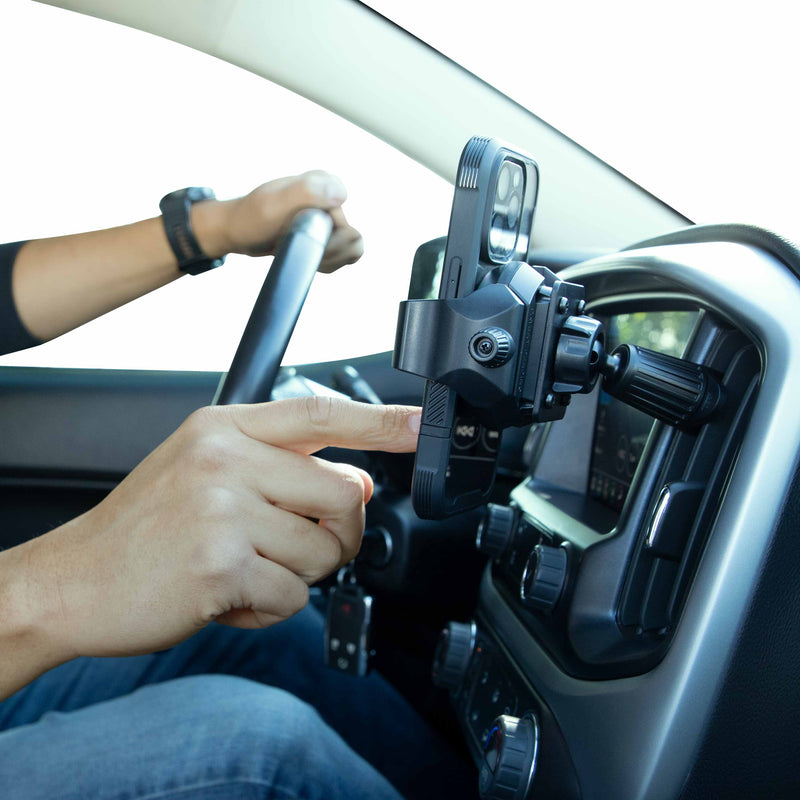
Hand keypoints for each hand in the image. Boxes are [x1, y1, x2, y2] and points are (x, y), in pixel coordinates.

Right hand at [18, 397, 419, 660]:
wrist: (74, 579)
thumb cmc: (146, 526)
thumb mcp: (208, 473)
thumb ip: (286, 470)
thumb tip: (360, 480)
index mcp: (223, 428)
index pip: (319, 414)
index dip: (380, 421)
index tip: (423, 425)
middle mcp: (225, 459)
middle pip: (344, 494)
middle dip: (338, 531)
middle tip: (294, 544)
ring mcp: (223, 511)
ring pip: (325, 552)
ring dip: (297, 574)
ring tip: (245, 568)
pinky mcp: (222, 567)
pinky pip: (293, 597)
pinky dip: (270, 608)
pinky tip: (228, 596)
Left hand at [195, 171, 364, 272]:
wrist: (234, 230)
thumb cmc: (249, 219)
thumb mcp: (273, 205)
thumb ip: (306, 193)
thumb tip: (341, 193)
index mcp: (324, 184)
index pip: (348, 228)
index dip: (328, 244)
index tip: (301, 240)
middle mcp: (331, 197)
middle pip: (351, 241)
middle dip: (325, 254)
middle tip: (295, 247)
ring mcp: (330, 215)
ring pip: (349, 251)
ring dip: (324, 259)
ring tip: (296, 249)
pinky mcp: (327, 231)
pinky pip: (340, 256)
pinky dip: (324, 262)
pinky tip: (302, 253)